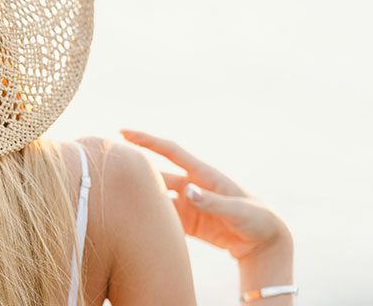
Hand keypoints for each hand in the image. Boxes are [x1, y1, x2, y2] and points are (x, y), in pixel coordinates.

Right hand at [120, 129, 290, 260]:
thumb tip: (187, 192)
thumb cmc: (257, 220)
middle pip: (157, 175)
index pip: (171, 151)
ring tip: (115, 200)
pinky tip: (134, 223)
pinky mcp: (187, 221)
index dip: (147, 140)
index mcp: (204, 175)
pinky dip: (150, 219)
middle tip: (108, 169)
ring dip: (140, 198)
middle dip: (135, 170)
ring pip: (157, 197)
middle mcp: (192, 186)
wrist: (264, 240)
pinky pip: (163, 217)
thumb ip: (213, 202)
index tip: (123, 132)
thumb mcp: (239, 211)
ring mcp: (188, 204)